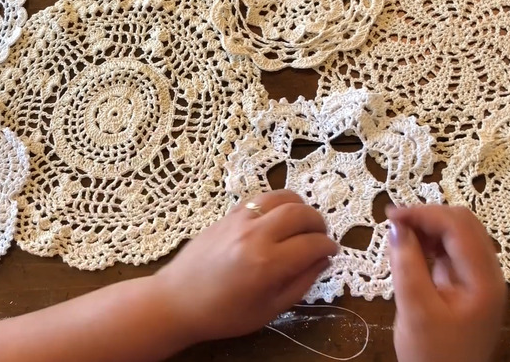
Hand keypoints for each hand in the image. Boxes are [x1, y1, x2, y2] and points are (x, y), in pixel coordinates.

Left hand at [154, 189, 337, 342]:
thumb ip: (301, 283)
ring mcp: (239, 220)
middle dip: (319, 222)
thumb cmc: (223, 313)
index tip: (332, 252)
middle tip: (321, 236)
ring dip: (299, 206)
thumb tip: (323, 260)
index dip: (329, 247)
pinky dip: (277, 203)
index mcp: (267, 263)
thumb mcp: (269, 309)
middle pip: (300, 212)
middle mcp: (254, 234)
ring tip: (303, 223)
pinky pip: (260, 198)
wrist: (177, 299)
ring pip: (280, 197)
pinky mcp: (227, 215)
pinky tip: (278, 218)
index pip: (312, 244)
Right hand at [388, 205, 505, 361]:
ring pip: (457, 235)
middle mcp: (487, 274)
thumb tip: (397, 227)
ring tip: (398, 236)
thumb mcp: (415, 310)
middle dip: (427, 217)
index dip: (424, 214)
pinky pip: (451, 251)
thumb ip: (407, 265)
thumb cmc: (432, 353)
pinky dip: (430, 243)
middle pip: (463, 225)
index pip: (459, 227)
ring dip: (428, 228)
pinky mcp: (466, 284)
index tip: (390, 216)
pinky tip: (409, 250)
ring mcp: (478, 279)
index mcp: (483, 280)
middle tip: (393, 223)